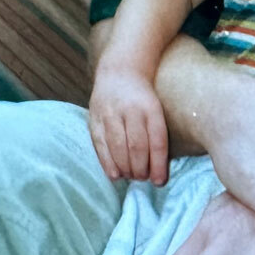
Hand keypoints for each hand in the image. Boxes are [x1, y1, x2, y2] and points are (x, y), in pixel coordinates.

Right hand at [88, 67, 168, 182]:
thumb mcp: (157, 109)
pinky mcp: (94, 118)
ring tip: (130, 177)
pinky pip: (100, 145)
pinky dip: (107, 163)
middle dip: (140, 169)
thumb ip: (158, 136)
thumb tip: (159, 173)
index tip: (159, 181)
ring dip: (125, 168)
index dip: (158, 164)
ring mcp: (110, 113)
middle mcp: (130, 109)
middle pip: (136, 146)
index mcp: (151, 107)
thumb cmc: (143, 98)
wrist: (119, 72)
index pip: (157, 140)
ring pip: (117, 147)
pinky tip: (114, 175)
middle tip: (143, 178)